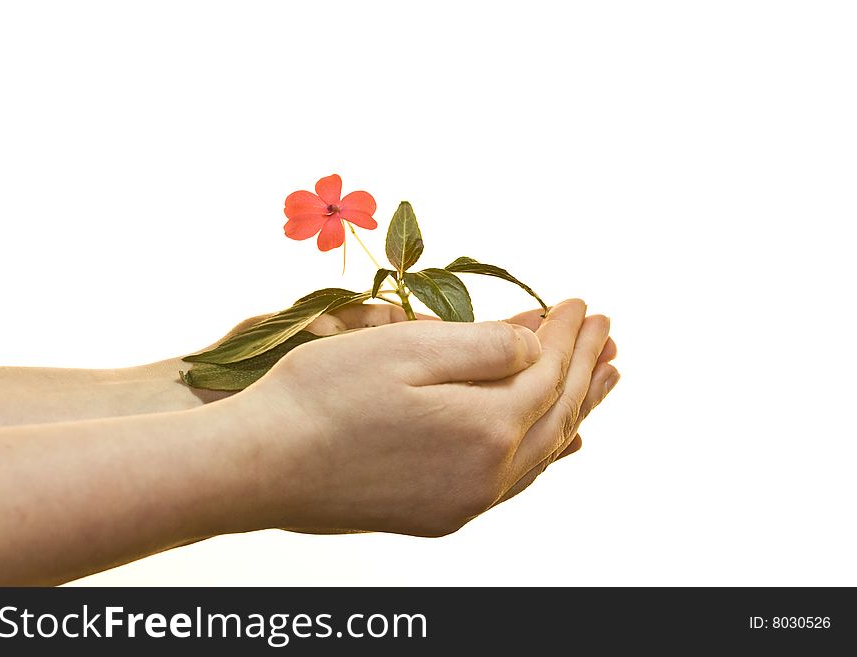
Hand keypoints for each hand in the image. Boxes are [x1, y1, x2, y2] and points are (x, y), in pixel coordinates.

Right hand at [223, 299, 617, 536]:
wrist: (258, 466)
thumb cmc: (321, 397)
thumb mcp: (406, 348)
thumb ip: (486, 346)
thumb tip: (534, 345)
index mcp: (485, 430)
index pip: (546, 372)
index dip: (567, 334)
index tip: (581, 301)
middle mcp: (486, 476)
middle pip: (556, 414)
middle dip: (585, 368)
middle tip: (609, 334)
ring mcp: (462, 502)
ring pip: (540, 451)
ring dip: (574, 409)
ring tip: (603, 379)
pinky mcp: (437, 513)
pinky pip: (511, 479)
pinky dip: (541, 450)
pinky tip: (557, 441)